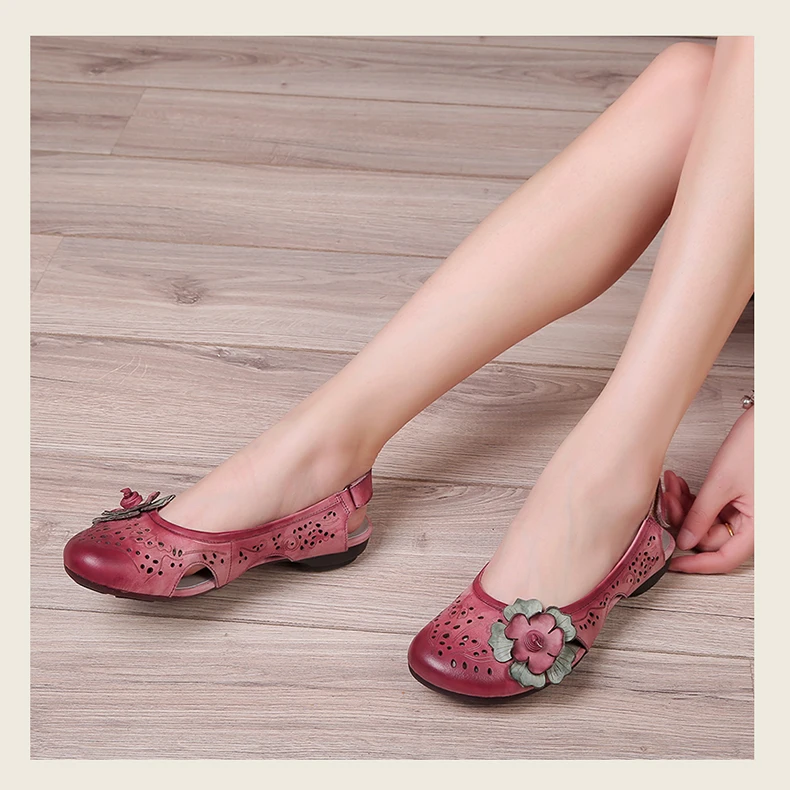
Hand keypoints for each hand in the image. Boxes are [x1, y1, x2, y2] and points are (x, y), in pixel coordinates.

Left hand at [662, 405, 753, 572]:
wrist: (768, 420)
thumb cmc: (758, 445)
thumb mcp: (721, 484)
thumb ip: (701, 516)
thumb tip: (684, 541)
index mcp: (758, 527)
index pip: (724, 558)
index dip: (696, 564)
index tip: (672, 564)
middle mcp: (755, 522)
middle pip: (710, 536)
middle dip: (683, 518)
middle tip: (665, 499)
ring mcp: (747, 509)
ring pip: (707, 520)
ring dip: (685, 505)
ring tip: (672, 484)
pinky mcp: (739, 496)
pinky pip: (711, 506)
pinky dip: (694, 496)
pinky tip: (679, 483)